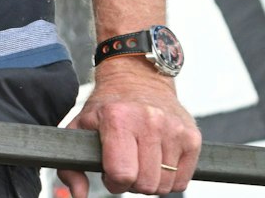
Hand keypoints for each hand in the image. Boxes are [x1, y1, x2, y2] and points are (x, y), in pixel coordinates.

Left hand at [60, 62, 198, 195]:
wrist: (138, 78)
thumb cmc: (108, 106)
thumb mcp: (80, 127)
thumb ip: (71, 164)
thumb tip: (78, 193)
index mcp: (118, 119)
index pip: (122, 173)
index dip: (114, 182)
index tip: (110, 173)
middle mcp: (150, 122)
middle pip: (145, 184)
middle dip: (132, 184)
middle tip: (126, 168)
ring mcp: (174, 130)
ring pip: (165, 186)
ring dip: (151, 182)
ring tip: (141, 163)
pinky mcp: (193, 137)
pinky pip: (182, 181)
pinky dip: (169, 179)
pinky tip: (157, 162)